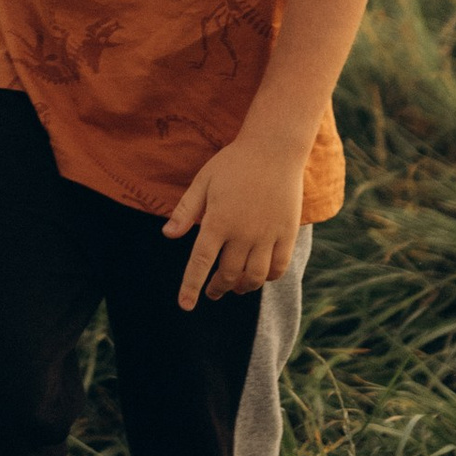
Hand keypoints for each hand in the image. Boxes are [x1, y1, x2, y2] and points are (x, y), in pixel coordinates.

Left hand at [161, 129, 306, 309]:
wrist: (274, 149)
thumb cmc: (233, 163)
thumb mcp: (203, 181)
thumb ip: (186, 210)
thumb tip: (167, 235)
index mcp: (218, 221)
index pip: (200, 263)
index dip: (191, 286)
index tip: (185, 305)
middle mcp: (243, 233)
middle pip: (228, 274)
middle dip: (218, 288)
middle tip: (212, 292)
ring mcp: (267, 235)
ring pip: (254, 277)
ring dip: (241, 288)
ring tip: (234, 287)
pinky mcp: (287, 234)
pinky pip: (278, 267)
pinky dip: (268, 278)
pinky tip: (259, 276)